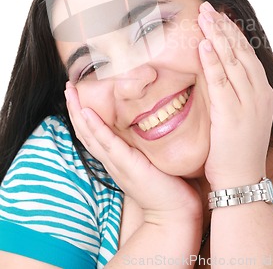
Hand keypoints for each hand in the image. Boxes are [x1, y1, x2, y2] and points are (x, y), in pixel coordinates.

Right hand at [65, 84, 201, 226]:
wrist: (174, 214)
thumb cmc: (168, 187)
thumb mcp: (151, 161)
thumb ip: (144, 146)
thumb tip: (148, 124)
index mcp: (116, 160)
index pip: (93, 135)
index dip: (83, 116)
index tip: (77, 96)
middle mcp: (112, 161)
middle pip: (86, 133)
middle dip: (75, 109)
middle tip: (68, 88)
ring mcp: (117, 163)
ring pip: (91, 135)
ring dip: (79, 113)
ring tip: (71, 93)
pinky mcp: (128, 165)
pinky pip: (107, 144)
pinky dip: (95, 128)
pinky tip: (87, 113)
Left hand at [197, 2, 272, 189]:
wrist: (242, 179)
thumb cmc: (237, 148)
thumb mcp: (242, 114)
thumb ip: (235, 91)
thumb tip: (219, 70)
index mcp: (262, 92)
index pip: (247, 54)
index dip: (233, 33)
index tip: (220, 16)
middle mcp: (258, 93)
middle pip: (240, 52)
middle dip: (223, 27)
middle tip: (208, 7)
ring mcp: (247, 103)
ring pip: (232, 61)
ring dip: (217, 36)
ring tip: (205, 16)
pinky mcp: (232, 114)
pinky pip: (221, 82)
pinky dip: (213, 61)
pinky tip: (205, 44)